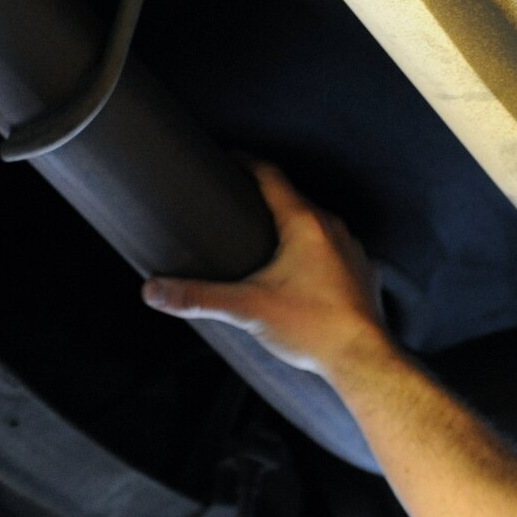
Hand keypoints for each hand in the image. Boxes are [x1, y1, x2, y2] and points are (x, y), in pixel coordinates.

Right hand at [142, 162, 387, 373]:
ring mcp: (352, 250)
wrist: (362, 359)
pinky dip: (316, 251)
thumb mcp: (247, 309)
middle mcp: (333, 229)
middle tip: (237, 199)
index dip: (246, 162)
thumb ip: (198, 296)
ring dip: (293, 224)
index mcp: (304, 224)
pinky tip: (302, 269)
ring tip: (266, 233)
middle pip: (294, 198)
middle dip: (266, 196)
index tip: (228, 158)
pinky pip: (336, 250)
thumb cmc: (310, 328)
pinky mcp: (363, 273)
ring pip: (318, 225)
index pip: (271, 176)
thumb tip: (153, 289)